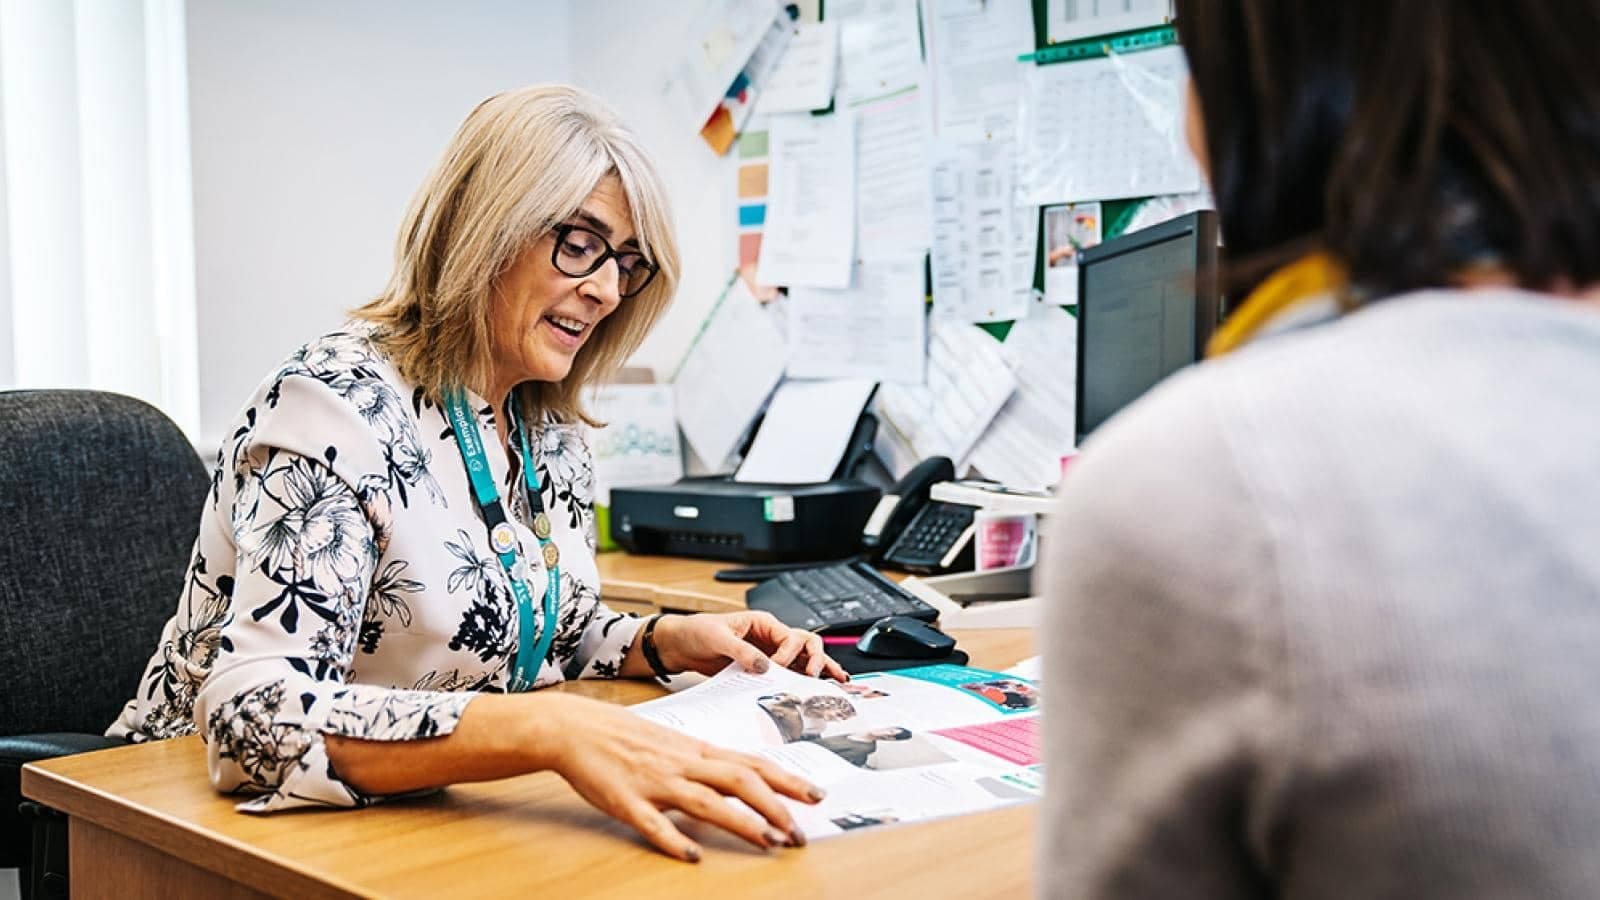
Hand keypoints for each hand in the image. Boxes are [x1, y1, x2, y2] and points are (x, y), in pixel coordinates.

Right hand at [544, 693, 824, 860]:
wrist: (577, 728)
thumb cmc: (628, 737)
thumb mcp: (675, 744)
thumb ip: (708, 763)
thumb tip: (745, 780)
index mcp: (697, 751)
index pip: (753, 764)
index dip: (787, 781)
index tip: (817, 796)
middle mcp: (684, 764)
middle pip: (739, 780)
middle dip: (776, 806)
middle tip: (801, 833)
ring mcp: (656, 782)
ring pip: (706, 801)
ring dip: (741, 822)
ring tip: (768, 842)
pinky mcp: (626, 801)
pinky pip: (652, 823)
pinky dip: (673, 839)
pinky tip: (692, 856)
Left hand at [655, 611, 848, 681]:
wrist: (681, 645)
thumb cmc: (697, 632)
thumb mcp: (718, 637)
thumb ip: (742, 651)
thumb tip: (764, 665)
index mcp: (764, 623)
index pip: (790, 637)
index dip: (788, 653)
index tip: (777, 667)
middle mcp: (772, 638)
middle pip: (807, 645)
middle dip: (816, 659)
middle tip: (814, 675)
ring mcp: (770, 654)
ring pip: (803, 660)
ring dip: (820, 669)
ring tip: (838, 682)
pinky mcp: (763, 670)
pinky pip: (789, 675)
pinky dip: (804, 681)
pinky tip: (818, 689)